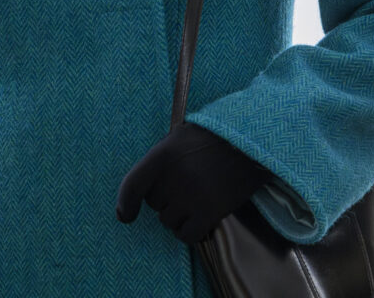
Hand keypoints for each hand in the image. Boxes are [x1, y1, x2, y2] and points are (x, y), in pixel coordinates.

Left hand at [115, 121, 273, 244]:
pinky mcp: (210, 213)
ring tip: (197, 196)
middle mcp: (174, 178)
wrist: (248, 143)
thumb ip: (159, 161)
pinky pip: (187, 235)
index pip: (133, 185)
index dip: (125, 203)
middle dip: (165, 198)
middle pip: (154, 204)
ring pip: (169, 221)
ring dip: (178, 215)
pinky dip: (190, 231)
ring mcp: (192, 197)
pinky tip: (201, 219)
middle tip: (185, 183)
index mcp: (162, 155)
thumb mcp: (179, 138)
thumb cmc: (211, 138)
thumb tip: (140, 191)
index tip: (125, 216)